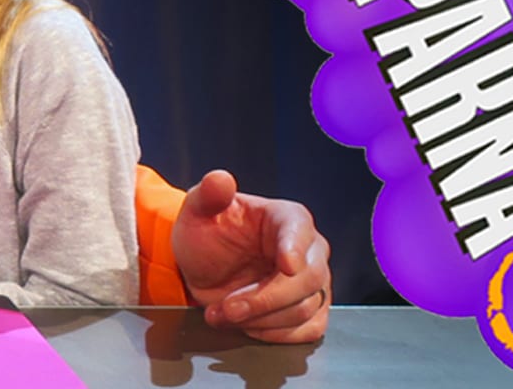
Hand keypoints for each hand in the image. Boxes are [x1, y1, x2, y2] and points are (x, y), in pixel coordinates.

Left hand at [171, 169, 330, 343]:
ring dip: (260, 319)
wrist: (204, 268)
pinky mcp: (311, 311)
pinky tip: (248, 326)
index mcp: (287, 218)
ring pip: (304, 309)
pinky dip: (275, 334)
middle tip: (227, 307)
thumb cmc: (207, 234)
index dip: (294, 249)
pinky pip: (308, 331)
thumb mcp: (198, 210)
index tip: (285, 267)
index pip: (300, 232)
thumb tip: (219, 179)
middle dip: (264, 299)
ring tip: (223, 314)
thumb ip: (208, 194)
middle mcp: (309, 250)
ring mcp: (314, 283)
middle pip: (307, 279)